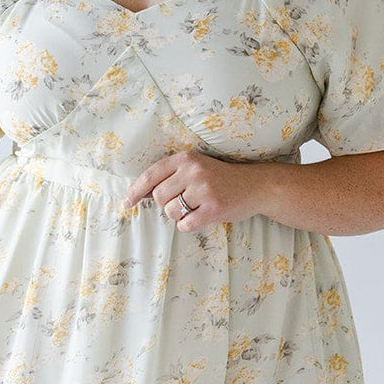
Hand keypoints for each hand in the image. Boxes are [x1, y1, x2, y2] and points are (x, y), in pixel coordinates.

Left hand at [123, 149, 263, 231]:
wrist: (255, 186)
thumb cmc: (220, 179)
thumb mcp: (196, 168)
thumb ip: (171, 176)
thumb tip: (142, 193)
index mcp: (186, 158)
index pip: (151, 175)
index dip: (136, 190)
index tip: (128, 202)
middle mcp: (193, 171)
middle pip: (160, 197)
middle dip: (167, 204)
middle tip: (185, 202)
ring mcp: (204, 190)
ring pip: (171, 212)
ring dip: (179, 215)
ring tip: (196, 207)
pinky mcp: (214, 208)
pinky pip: (186, 225)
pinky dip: (190, 225)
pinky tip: (202, 216)